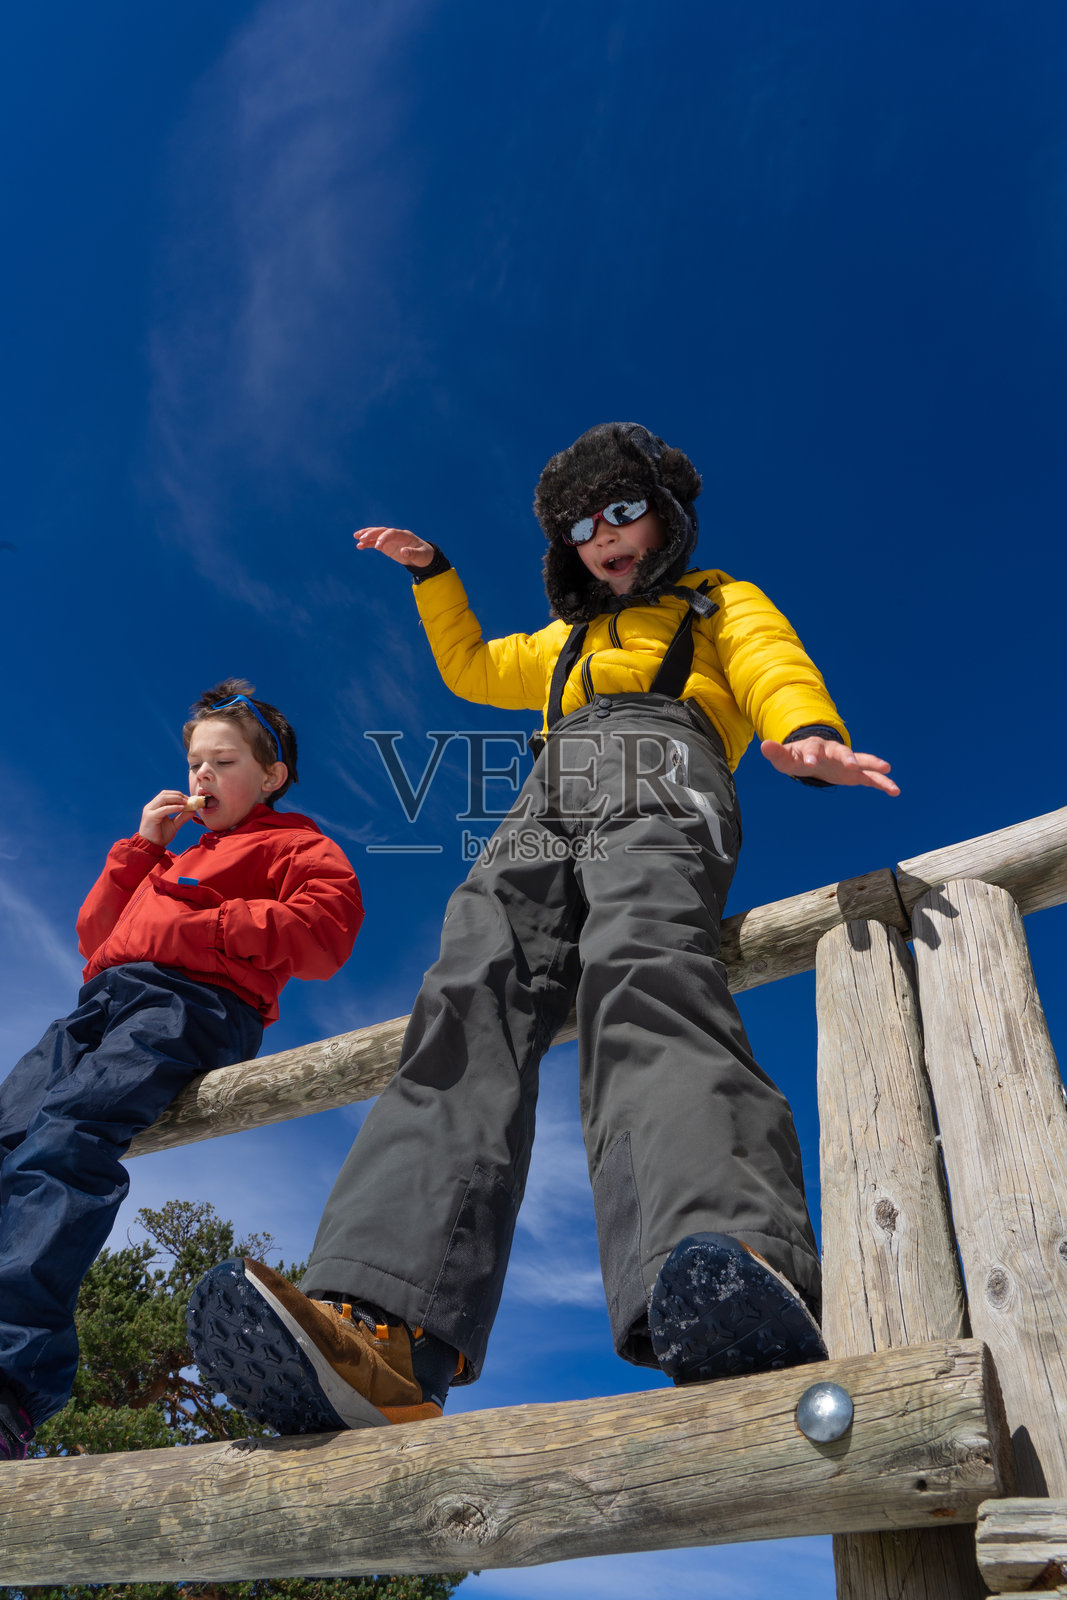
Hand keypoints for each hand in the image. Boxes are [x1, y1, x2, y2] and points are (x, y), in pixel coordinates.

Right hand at [138, 791, 198, 846]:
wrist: (151, 847)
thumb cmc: (161, 836)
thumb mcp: (174, 825)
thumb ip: (182, 817)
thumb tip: (193, 810)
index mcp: (155, 807)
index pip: (166, 795)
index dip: (178, 795)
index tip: (189, 799)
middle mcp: (151, 807)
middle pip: (164, 794)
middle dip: (178, 795)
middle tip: (189, 800)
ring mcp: (149, 811)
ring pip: (163, 798)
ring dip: (177, 799)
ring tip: (186, 803)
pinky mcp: (150, 817)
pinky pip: (164, 809)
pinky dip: (174, 808)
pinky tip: (182, 808)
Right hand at [353, 525, 434, 567]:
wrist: (423, 557)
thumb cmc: (424, 556)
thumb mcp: (421, 556)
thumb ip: (413, 554)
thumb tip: (403, 552)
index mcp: (404, 536)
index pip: (392, 533)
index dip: (384, 538)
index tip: (377, 547)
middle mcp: (396, 535)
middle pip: (382, 531)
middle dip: (371, 533)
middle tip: (361, 538)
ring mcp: (390, 540)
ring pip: (377, 534)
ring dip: (367, 535)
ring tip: (356, 538)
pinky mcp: (387, 546)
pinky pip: (375, 543)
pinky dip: (367, 544)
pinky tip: (359, 546)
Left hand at [761, 738, 899, 795]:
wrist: (813, 759)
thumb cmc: (797, 757)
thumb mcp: (785, 757)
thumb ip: (777, 753)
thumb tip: (764, 745)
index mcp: (815, 747)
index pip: (812, 750)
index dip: (809, 756)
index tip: (807, 765)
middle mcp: (834, 752)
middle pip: (841, 752)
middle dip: (846, 757)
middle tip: (849, 764)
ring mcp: (847, 762)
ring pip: (862, 762)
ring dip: (873, 765)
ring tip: (887, 769)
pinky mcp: (856, 774)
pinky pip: (871, 778)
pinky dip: (883, 783)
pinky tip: (895, 791)